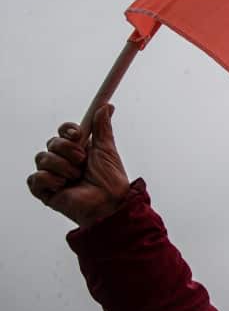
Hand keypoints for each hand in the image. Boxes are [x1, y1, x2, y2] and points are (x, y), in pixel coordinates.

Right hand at [27, 105, 130, 226]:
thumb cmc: (111, 181)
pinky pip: (35, 178)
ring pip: (42, 158)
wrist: (110, 204)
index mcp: (77, 150)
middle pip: (51, 143)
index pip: (63, 133)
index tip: (77, 133)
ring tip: (77, 177)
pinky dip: (50, 179)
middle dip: (66, 149)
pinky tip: (63, 186)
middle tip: (82, 160)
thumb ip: (103, 129)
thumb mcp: (107, 150)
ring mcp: (53, 176)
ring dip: (62, 166)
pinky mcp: (45, 191)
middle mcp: (63, 161)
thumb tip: (106, 106)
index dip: (67, 130)